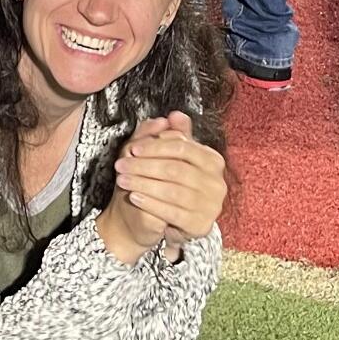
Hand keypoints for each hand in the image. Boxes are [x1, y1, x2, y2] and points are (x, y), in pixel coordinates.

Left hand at [97, 113, 227, 261]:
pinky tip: (134, 197)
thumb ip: (177, 136)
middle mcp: (217, 183)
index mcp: (213, 161)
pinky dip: (150, 203)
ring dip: (143, 184)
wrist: (175, 223)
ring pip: (172, 191)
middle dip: (144, 166)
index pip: (183, 148)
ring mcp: (211, 205)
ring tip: (122, 180)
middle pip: (175, 169)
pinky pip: (172, 212)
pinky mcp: (201, 224)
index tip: (132, 148)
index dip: (155, 147)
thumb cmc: (173, 185)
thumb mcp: (175, 158)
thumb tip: (175, 115)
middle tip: (121, 165)